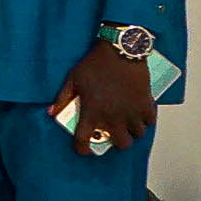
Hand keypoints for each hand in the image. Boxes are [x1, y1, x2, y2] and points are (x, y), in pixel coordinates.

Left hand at [51, 40, 156, 154]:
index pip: (84, 140)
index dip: (83, 149)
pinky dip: (145, 121)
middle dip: (116, 141)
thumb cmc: (94, 65)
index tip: (84, 149)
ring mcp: (132, 113)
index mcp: (93, 112)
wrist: (120, 51)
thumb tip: (50, 112)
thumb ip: (62, 98)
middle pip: (122, 144)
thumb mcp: (72, 79)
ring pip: (137, 135)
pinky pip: (150, 123)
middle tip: (112, 131)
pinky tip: (137, 112)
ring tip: (125, 120)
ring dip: (131, 131)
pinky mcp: (147, 105)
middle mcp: (114, 117)